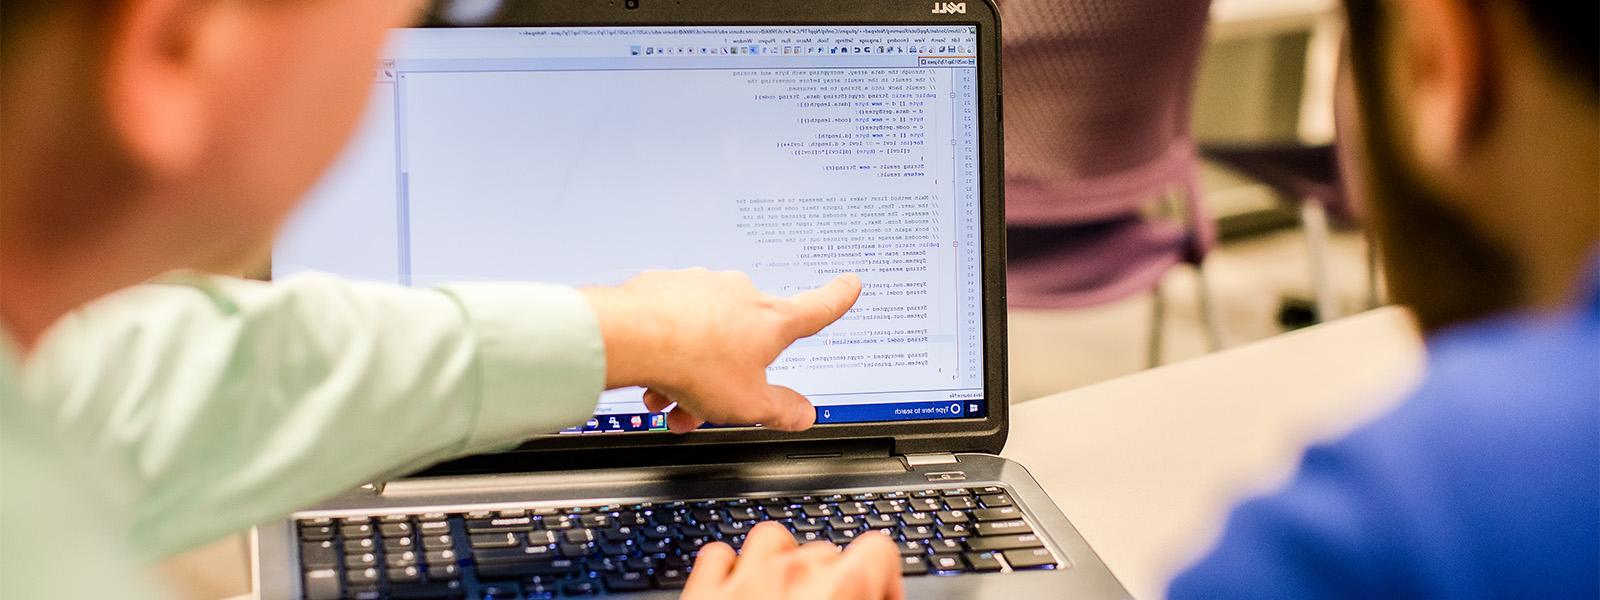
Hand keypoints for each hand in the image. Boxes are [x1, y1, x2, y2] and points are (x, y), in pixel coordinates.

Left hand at [581, 269, 861, 431]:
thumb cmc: (694, 362)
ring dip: (691, 371)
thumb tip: (803, 414)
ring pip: (705, 336)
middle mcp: (739, 294)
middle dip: (728, 375)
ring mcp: (701, 286)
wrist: (633, 336)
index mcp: (771, 320)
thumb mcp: (749, 404)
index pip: (818, 308)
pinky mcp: (665, 287)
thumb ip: (781, 410)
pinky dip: (667, 351)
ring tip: (669, 401)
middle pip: (746, 341)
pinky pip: (674, 324)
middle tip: (708, 406)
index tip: (850, 284)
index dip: (838, 298)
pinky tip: (651, 378)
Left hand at [682, 522, 903, 599]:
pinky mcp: (703, 590)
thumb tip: (883, 596)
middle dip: (835, 580)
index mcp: (836, 588)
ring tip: (788, 595)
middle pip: (827, 551)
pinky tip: (739, 587)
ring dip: (784, 563)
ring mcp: (743, 577)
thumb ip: (871, 598)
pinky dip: (730, 567)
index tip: (880, 599)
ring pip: (774, 540)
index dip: (886, 578)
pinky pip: (720, 555)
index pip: (879, 550)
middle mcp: (790, 573)